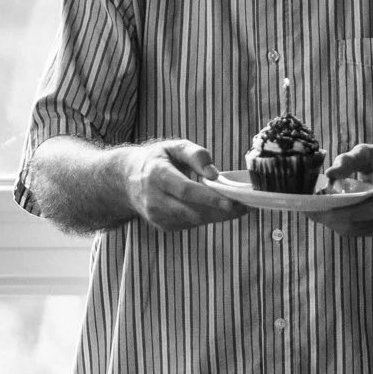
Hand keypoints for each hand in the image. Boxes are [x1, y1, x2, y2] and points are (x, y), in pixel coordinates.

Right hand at [122, 140, 246, 229]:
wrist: (127, 180)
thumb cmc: (157, 160)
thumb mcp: (173, 147)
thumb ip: (195, 154)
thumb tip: (214, 173)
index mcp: (157, 175)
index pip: (186, 191)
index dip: (210, 198)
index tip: (233, 202)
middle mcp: (154, 199)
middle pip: (192, 210)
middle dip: (221, 211)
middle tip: (245, 206)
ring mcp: (157, 216)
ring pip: (194, 221)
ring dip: (217, 216)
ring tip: (237, 207)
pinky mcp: (163, 226)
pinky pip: (191, 224)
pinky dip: (207, 218)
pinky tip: (217, 210)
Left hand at [316, 142, 372, 237]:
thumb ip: (351, 160)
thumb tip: (328, 174)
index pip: (357, 204)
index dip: (331, 205)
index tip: (311, 198)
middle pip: (349, 222)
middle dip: (324, 214)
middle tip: (305, 203)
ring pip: (349, 230)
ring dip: (329, 220)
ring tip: (314, 206)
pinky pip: (355, 230)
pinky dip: (339, 221)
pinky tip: (330, 210)